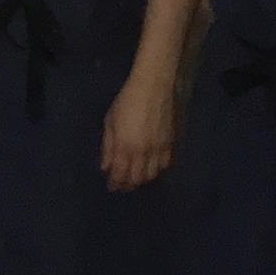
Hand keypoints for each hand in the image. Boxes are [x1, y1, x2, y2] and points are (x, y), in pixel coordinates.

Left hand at [100, 70, 176, 191]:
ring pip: (152, 175)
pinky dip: (157, 171)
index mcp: (125, 146)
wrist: (153, 87)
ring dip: (142, 180)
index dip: (115, 183)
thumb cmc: (126, 101)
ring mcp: (158, 149)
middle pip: (137, 179)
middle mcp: (143, 152)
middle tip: (122, 185)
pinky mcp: (170, 143)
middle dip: (128, 185)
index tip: (111, 187)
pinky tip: (150, 168)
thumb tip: (105, 167)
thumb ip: (108, 147)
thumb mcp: (110, 121)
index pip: (120, 174)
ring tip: (135, 178)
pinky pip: (165, 165)